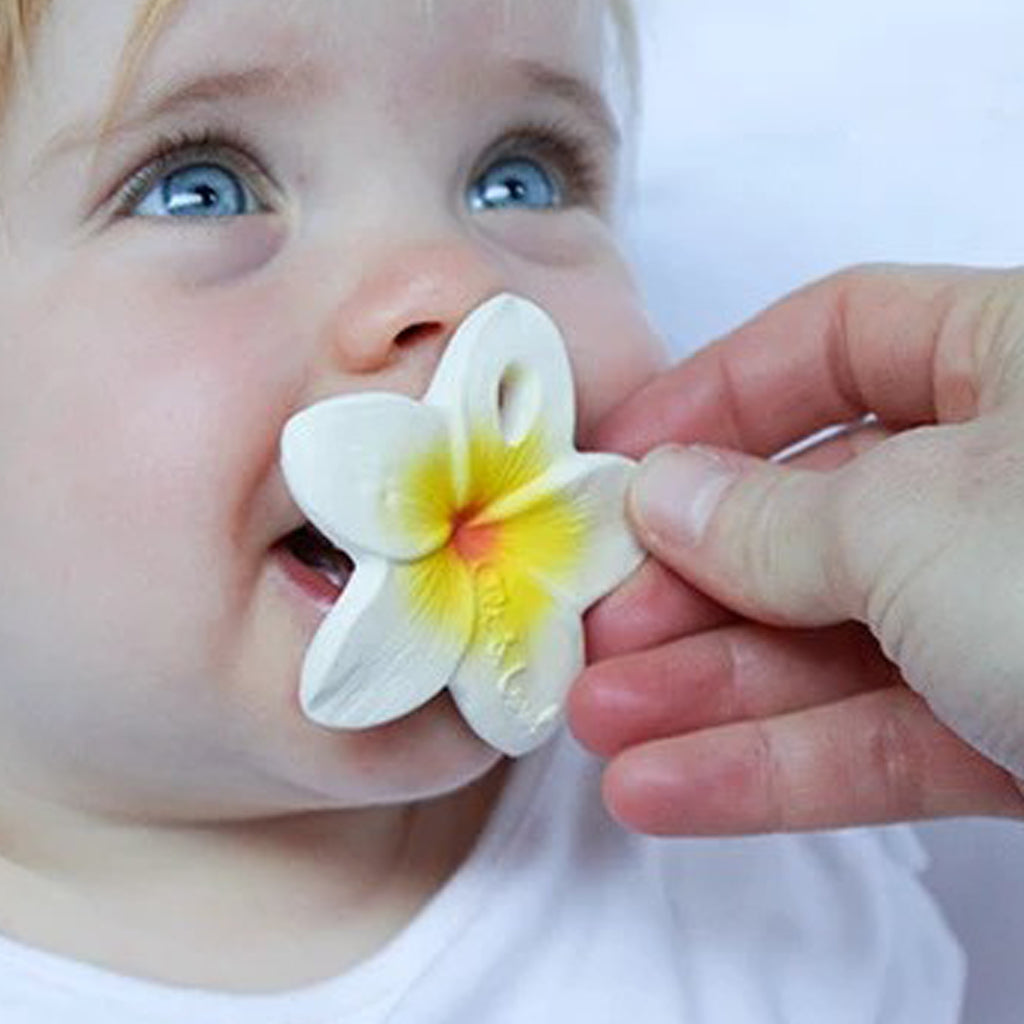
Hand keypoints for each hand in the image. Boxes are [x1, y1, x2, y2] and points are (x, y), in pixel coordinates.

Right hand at [571, 265, 1023, 834]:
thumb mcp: (923, 522)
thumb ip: (776, 517)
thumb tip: (667, 496)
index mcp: (1018, 361)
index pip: (834, 340)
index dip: (713, 396)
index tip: (617, 462)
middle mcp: (1011, 481)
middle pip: (809, 515)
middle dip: (688, 582)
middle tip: (594, 629)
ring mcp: (1015, 614)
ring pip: (830, 645)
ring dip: (706, 692)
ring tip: (602, 726)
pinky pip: (878, 739)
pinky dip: (774, 769)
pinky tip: (671, 789)